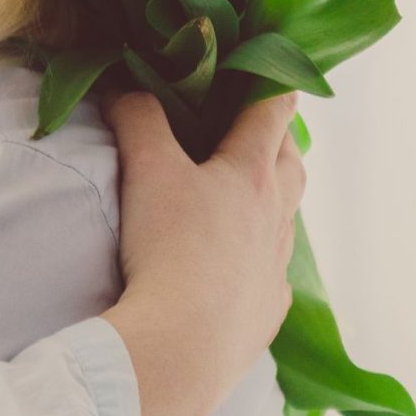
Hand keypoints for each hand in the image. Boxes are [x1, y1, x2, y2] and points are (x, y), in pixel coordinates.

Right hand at [97, 90, 304, 415]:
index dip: (270, 84)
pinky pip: (272, 269)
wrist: (182, 346)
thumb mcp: (145, 170)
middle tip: (250, 128)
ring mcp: (274, 265)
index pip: (273, 112)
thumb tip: (123, 87)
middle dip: (277, 138)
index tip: (261, 69)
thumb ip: (136, 118)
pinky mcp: (266, 308)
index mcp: (250, 173)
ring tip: (243, 191)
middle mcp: (275, 215)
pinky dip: (258, 252)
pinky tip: (235, 260)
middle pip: (291, 161)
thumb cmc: (169, 249)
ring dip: (271, 195)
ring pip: (286, 216)